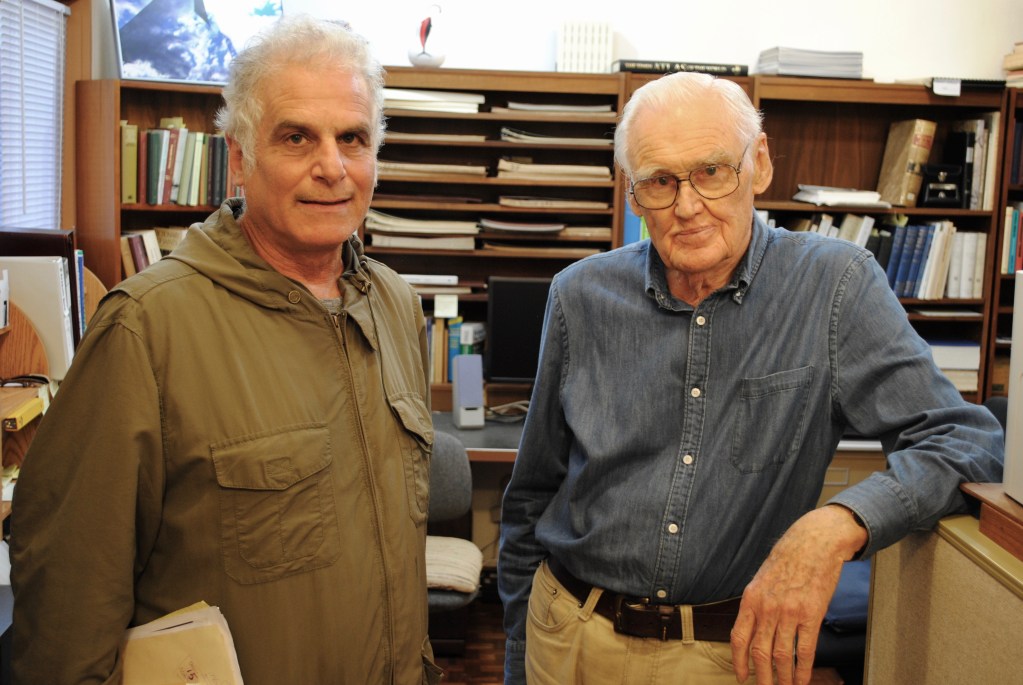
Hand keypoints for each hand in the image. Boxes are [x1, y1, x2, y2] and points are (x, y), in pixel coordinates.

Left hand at [730, 505, 866, 684]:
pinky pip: (805, 649)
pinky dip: (803, 669)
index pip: (739, 638)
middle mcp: (767, 607)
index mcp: (751, 599)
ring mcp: (789, 612)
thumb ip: (757, 605)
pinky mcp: (811, 614)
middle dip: (761, 677)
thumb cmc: (788, 560)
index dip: (738, 662)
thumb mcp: (762, 580)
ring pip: (782, 655)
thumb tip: (752, 632)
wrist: (814, 543)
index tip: (741, 677)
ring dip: (783, 678)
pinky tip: (802, 680)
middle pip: (760, 652)